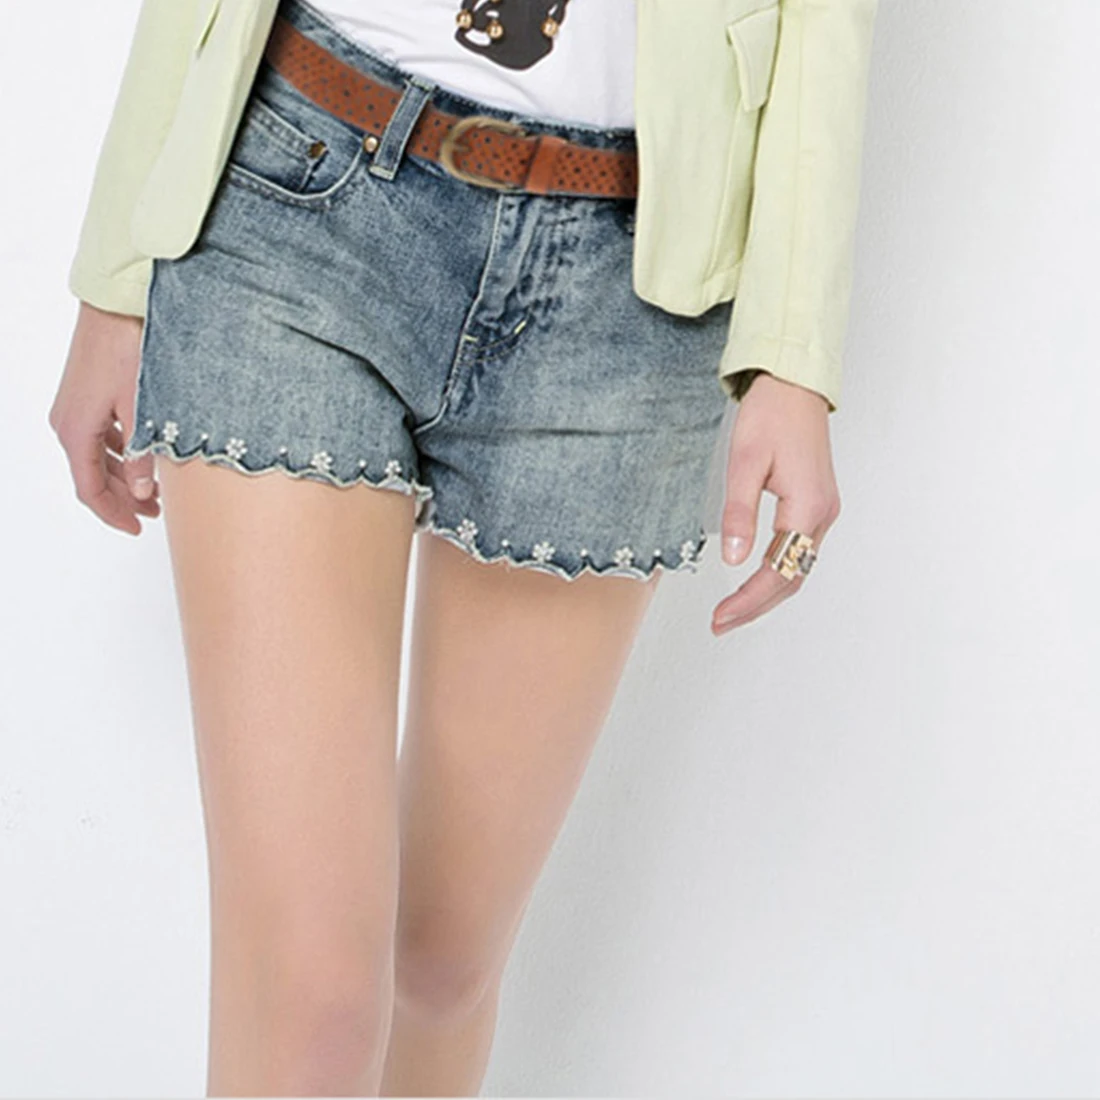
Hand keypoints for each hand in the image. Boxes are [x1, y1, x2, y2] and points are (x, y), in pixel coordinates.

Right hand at [49, 301, 159, 534]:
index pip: (89, 490)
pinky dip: (120, 455)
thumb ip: (142, 456)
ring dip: (123, 478)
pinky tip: (143, 458)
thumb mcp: (143, 410)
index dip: (114, 514)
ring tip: (155, 492)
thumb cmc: (129, 351)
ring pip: (97, 458)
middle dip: (123, 499)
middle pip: (92, 477)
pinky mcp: (86, 397)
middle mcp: (68, 423)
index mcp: (76, 431)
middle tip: (154, 514)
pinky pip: (100, 437)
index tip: (138, 528)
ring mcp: (74, 409)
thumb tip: (144, 494)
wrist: (115, 306)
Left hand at [712, 372, 839, 634]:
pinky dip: (777, 573)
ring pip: (798, 568)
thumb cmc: (770, 415)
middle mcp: (822, 514)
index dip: (748, 600)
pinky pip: (799, 552)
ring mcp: (823, 510)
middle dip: (756, 606)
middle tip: (721, 623)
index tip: (721, 617)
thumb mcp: (744, 462)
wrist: (794, 384)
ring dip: (767, 594)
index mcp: (807, 506)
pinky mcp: (817, 504)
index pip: (777, 570)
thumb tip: (733, 561)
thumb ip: (739, 513)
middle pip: (792, 578)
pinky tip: (754, 581)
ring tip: (733, 611)